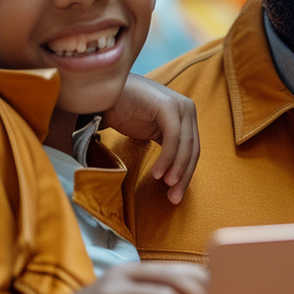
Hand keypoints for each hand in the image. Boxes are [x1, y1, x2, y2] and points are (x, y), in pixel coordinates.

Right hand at [103, 74, 198, 203]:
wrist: (101, 94)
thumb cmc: (122, 111)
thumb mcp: (151, 130)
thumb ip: (167, 145)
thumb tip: (175, 176)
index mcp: (185, 115)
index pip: (192, 150)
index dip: (185, 175)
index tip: (174, 196)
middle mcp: (187, 108)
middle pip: (193, 150)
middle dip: (183, 177)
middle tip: (173, 199)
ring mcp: (179, 106)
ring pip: (186, 146)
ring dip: (176, 170)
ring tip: (165, 186)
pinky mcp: (168, 106)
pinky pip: (173, 139)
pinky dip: (167, 159)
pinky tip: (156, 174)